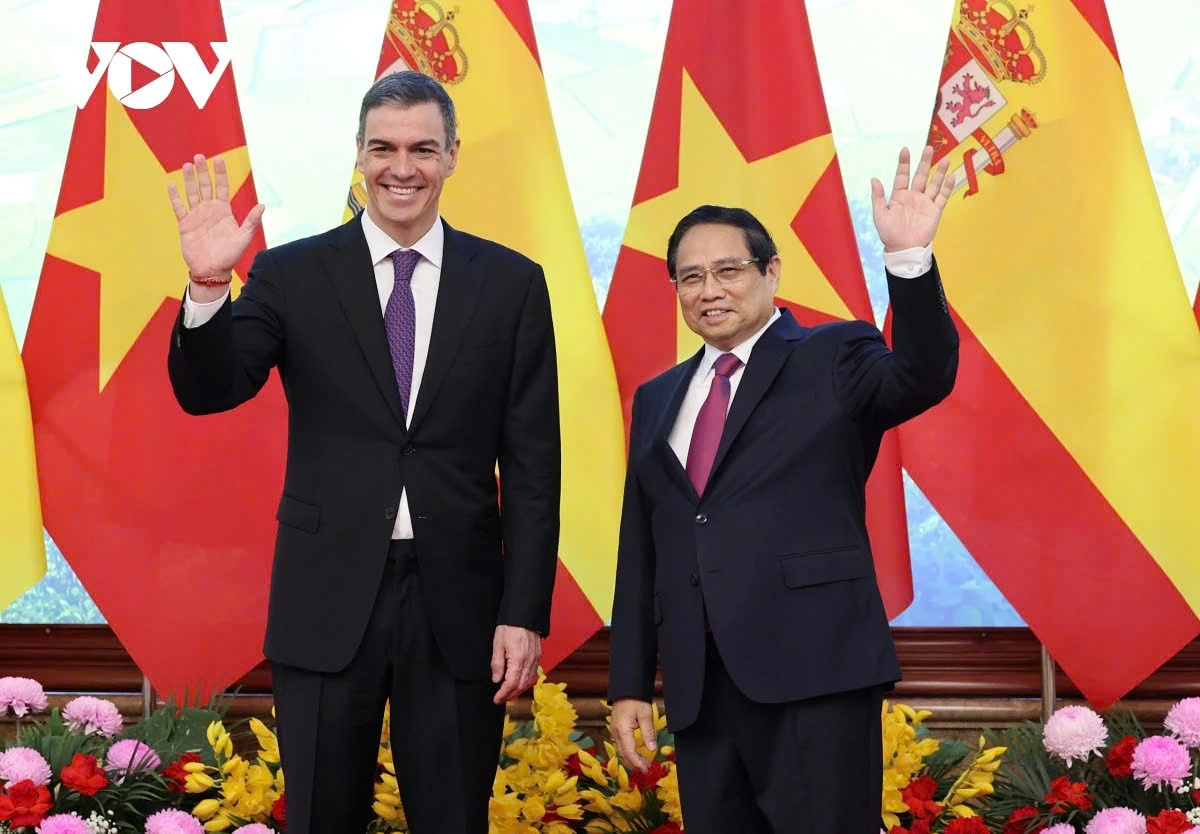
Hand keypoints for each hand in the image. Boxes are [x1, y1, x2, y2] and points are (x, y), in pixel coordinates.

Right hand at [167, 154, 264, 287]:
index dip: (220, 174)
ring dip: (189, 180)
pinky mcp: (185, 224)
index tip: (219, 159)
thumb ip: (252, 221)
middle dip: (203, 171)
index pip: (222, 187)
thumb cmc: (230, 255)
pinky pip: (179, 208)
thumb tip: (263, 205)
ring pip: (192, 193)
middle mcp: (209, 210)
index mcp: (224, 211)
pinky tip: (171, 185)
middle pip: (205, 186)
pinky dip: (175, 197)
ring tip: (188, 165)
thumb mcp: (244, 237)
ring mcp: (196, 216)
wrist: (212, 270)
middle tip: (200, 156)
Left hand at [491, 625, 540, 703]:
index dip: (503, 694)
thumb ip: (497, 663)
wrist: (524, 615)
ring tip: (508, 694)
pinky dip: (525, 682)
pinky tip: (519, 683)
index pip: (511, 684)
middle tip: (500, 699)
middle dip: (510, 695)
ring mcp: (535, 659)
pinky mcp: (537, 656)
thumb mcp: (498, 644)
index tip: (496, 699)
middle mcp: (529, 662)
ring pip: (528, 681)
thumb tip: (496, 679)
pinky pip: (533, 674)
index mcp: (518, 660)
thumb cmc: (510, 627)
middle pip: (520, 686)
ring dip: (518, 690)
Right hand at [611, 698, 656, 772]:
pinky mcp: (617, 729)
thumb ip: (648, 733)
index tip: (646, 769)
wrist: (626, 689)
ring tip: (644, 763)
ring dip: (632, 759)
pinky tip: (637, 754)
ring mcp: (615, 731)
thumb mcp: (645, 715)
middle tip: (646, 769)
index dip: (637, 762)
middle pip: (623, 753)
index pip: (629, 752)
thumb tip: (652, 749)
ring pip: (622, 750)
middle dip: (634, 763)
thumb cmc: (636, 700)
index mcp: (622, 730)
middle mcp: (616, 732)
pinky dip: (629, 752)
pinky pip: (621, 745)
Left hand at [870, 145, 954, 251]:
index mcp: (899, 196)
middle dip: (924, 162)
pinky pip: (942, 197)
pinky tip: (951, 176)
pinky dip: (947, 187)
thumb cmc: (889, 234)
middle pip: (920, 176)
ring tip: (945, 158)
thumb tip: (874, 179)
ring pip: (933, 184)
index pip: (902, 176)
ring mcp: (925, 203)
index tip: (905, 149)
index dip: (903, 163)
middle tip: (929, 148)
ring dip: (939, 172)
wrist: (904, 250)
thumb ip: (878, 197)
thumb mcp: (880, 215)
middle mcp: (913, 197)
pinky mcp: (935, 211)